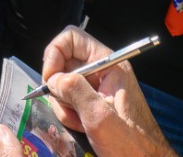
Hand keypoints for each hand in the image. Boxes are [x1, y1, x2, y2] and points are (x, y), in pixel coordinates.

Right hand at [33, 27, 175, 156]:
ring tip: (79, 122)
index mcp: (110, 64)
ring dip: (63, 104)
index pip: (72, 38)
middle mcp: (103, 71)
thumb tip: (53, 79)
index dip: (55, 53)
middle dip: (59, 86)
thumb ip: (75, 90)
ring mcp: (96, 87)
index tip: (50, 79)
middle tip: (68, 106)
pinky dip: (68, 113)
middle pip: (64, 62)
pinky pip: (68, 99)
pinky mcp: (92, 101)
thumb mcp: (100, 116)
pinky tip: (81, 126)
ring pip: (62, 83)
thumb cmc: (132, 144)